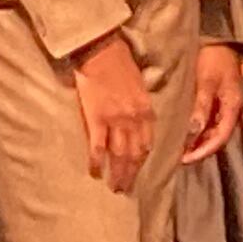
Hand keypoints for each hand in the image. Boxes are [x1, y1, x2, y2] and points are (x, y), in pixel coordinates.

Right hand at [73, 34, 156, 190]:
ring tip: (113, 187)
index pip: (147, 144)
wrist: (102, 52)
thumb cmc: (120, 64)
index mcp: (146, 111)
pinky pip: (98, 146)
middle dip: (130, 174)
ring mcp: (115, 120)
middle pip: (134, 154)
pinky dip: (97, 161)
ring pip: (119, 154)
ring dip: (117, 173)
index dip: (142, 162)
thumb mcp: (140, 86)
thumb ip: (141, 107)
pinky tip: (95, 172)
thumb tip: (140, 124)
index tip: (137, 173)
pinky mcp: (97, 118)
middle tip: (124, 189)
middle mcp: (134, 119)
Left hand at [178, 42, 242, 164]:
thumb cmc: (214, 57)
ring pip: (211, 130)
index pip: (220, 138)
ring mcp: (224, 105)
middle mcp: (231, 110)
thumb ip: (202, 106)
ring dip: (196, 140)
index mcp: (233, 106)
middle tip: (177, 157)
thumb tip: (194, 131)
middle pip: (216, 138)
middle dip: (198, 149)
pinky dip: (196, 128)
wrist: (218, 38)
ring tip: (177, 147)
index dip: (203, 151)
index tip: (185, 159)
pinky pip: (207, 120)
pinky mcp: (216, 100)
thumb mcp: (207, 80)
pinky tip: (182, 131)